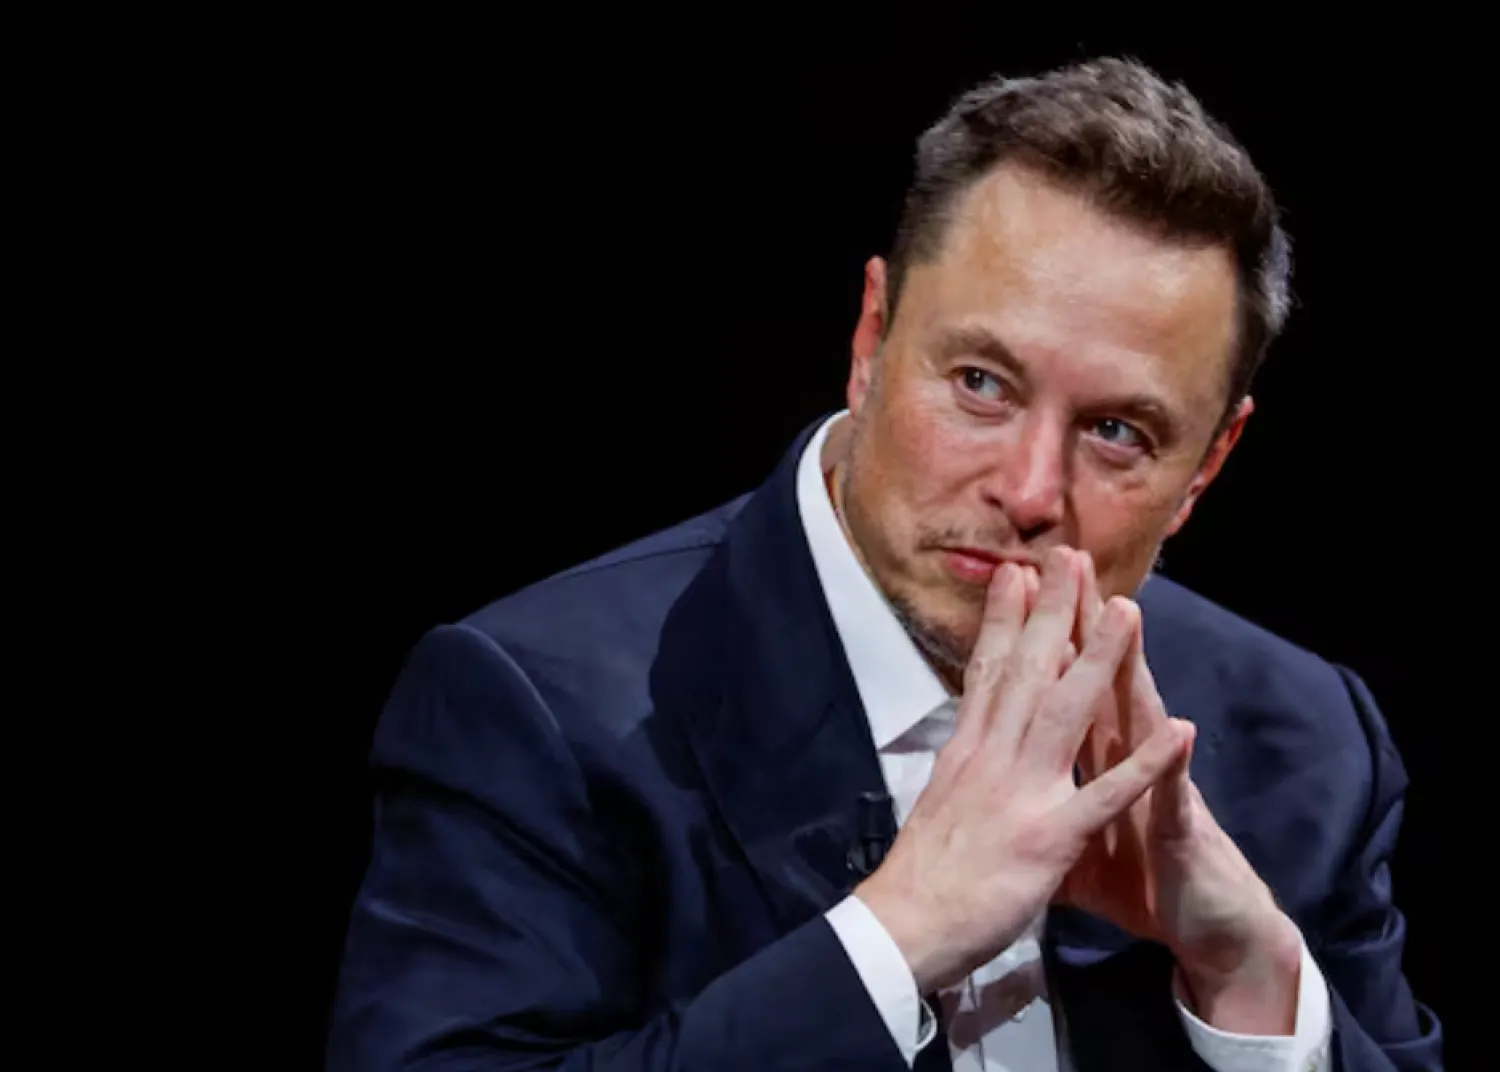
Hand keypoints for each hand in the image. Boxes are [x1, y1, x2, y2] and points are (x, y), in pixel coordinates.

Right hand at [855, 547, 1193, 992]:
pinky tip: (1178, 732)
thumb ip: (959, 773)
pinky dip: (1145, 763)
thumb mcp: (934, 807)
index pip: (987, 673)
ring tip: (1129, 610)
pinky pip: (1106, 794)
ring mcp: (1020, 792)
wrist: (903, 929)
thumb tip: (961, 750)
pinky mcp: (1048, 836)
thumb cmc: (916, 880)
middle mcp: (990, 758)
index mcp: (965, 754)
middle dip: (1052, 611)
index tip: (1017, 574)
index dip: (1003, 620)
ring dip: (1100, 657)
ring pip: (1066, 709)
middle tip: (1072, 557)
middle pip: (1026, 671)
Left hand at [1056, 555, 1302, 1033]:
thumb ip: (1044, 800)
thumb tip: (1001, 783)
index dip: (1033, 640)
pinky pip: (1173, 797)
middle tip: (1064, 561)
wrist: (1205, 925)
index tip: (1012, 584)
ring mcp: (1156, 786)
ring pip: (1139, 716)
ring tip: (1126, 610)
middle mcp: (1123, 760)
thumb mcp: (1073, 841)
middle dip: (1077, 623)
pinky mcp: (1180, 830)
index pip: (1056, 686)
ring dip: (1132, 666)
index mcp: (1090, 759)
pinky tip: (1182, 731)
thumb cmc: (1139, 881)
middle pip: (1094, 679)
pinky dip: (1171, 766)